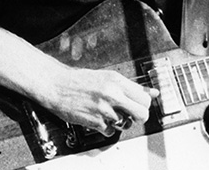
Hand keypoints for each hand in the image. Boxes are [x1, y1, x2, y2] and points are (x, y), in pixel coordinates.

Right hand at [38, 66, 156, 136]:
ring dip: (120, 122)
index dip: (143, 103)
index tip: (139, 104)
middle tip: (130, 113)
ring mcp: (104, 109)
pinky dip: (106, 128)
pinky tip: (99, 119)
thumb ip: (129, 86)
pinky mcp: (95, 121)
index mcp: (116, 80)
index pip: (144, 97)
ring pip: (127, 124)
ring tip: (109, 114)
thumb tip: (152, 92)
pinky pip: (110, 132)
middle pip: (142, 113)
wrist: (55, 85)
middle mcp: (112, 94)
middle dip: (138, 116)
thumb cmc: (78, 80)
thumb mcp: (106, 77)